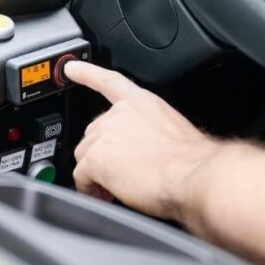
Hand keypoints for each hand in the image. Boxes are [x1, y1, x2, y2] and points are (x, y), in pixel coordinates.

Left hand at [66, 61, 220, 220]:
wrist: (192, 175)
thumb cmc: (191, 161)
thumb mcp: (174, 133)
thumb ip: (151, 132)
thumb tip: (146, 150)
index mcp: (142, 103)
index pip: (109, 82)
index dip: (87, 73)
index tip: (71, 68)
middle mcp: (120, 114)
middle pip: (94, 132)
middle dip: (102, 153)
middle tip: (117, 174)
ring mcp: (105, 134)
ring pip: (85, 155)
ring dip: (95, 173)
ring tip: (113, 189)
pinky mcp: (95, 158)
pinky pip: (80, 176)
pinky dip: (88, 188)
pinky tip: (101, 195)